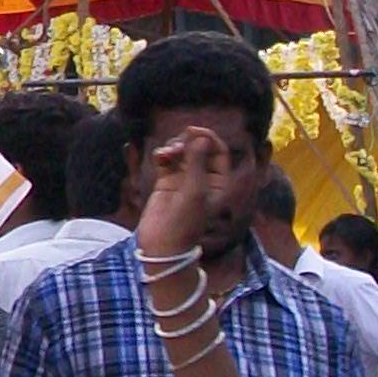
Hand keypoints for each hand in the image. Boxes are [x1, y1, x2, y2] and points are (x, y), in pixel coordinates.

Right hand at [136, 128, 241, 265]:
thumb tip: (201, 136)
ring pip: (181, 152)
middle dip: (187, 142)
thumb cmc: (185, 221)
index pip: (218, 151)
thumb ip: (197, 161)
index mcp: (218, 182)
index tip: (194, 131)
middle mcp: (203, 178)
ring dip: (173, 147)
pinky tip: (159, 157)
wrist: (163, 245)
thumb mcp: (195, 190)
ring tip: (166, 154)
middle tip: (176, 146)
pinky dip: (162, 155)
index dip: (208, 138)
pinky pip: (166, 160)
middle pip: (198, 148)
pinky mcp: (165, 181)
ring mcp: (183, 179)